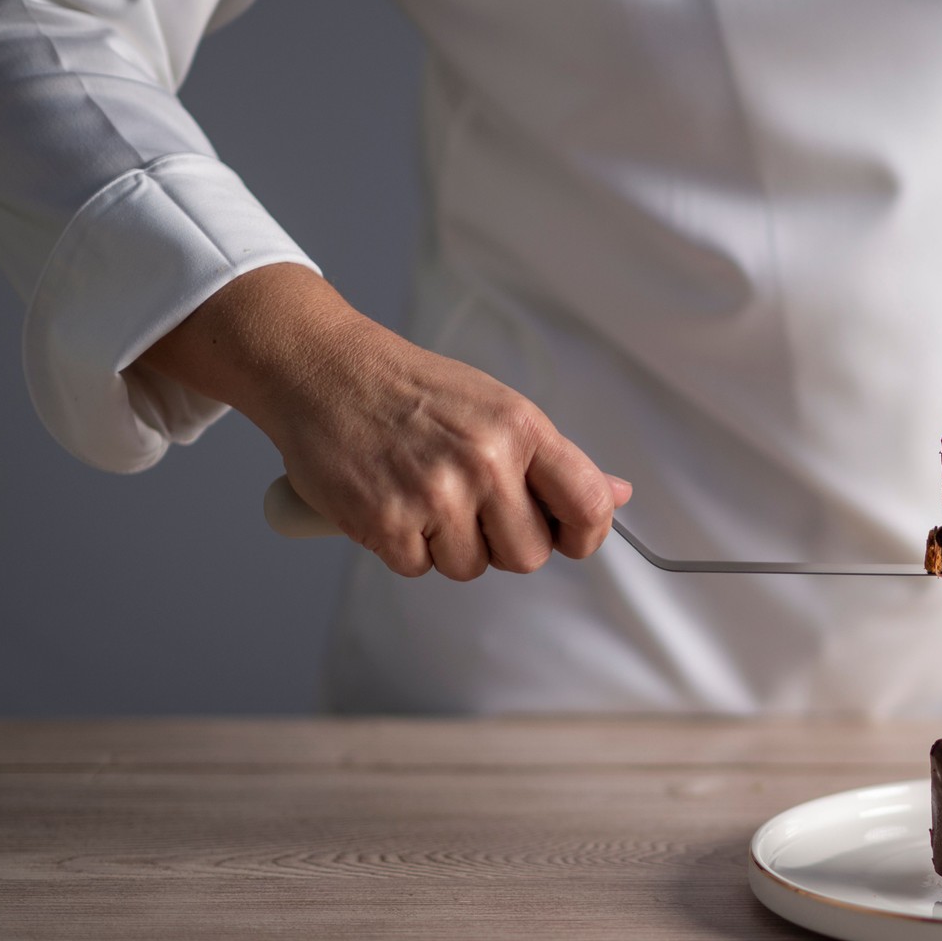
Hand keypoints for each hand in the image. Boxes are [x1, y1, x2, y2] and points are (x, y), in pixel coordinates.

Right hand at [141, 263, 631, 579]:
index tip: (569, 537)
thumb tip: (618, 494)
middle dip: (504, 542)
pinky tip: (391, 502)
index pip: (588, 504)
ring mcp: (434, 494)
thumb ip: (557, 460)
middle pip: (530, 555)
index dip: (585, 535)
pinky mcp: (385, 522)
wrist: (323, 372)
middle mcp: (483, 460)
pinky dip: (405, 547)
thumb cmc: (413, 391)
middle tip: (471, 506)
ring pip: (472, 567)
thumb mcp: (497, 408)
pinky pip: (418, 569)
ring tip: (424, 495)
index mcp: (520, 429)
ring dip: (450, 545)